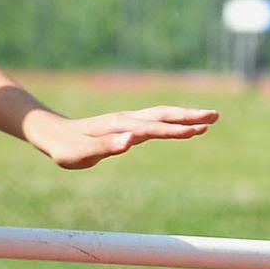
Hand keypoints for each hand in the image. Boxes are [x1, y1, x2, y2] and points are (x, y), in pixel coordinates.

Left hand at [27, 105, 218, 170]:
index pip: (152, 128)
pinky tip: (186, 128)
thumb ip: (105, 147)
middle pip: (163, 115)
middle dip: (189, 116)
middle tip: (216, 116)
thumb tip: (130, 141)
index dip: (174, 131)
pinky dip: (174, 123)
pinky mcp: (129, 126)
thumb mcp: (80, 153)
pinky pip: (157, 122)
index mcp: (118, 126)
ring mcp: (129, 121)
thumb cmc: (65, 147)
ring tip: (211, 119)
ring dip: (186, 117)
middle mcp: (127, 120)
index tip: (197, 131)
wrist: (52, 134)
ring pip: (162, 116)